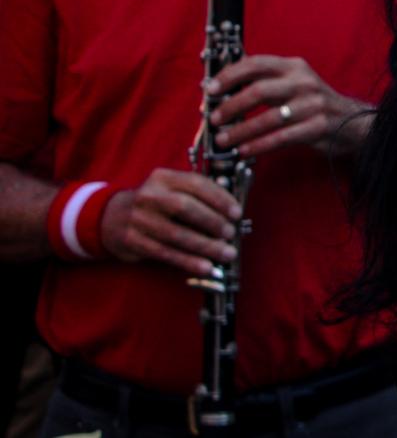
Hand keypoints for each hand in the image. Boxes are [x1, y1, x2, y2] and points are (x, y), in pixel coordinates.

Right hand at [100, 168, 239, 278]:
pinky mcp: (132, 240)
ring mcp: (138, 218)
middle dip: (212, 222)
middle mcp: (149, 195)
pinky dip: (187, 261)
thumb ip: (198, 195)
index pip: (195, 184)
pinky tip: (205, 267)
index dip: (219, 198)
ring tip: (225, 254)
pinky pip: (164, 253)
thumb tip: (233, 210)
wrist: (112, 217)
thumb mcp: (171, 189)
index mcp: (163, 177)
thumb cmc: (156, 203)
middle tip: (231, 233)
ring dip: (204, 246)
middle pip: (184, 208)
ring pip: (175, 234)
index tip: (236, 212)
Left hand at [209, 55, 369, 158]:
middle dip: (231, 106)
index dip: (230, 75)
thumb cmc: (311, 103)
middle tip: (213, 119)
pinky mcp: (318, 127)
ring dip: (241, 131)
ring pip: (268, 118)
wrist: (351, 121)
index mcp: (294, 67)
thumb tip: (221, 86)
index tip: (210, 89)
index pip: (257, 64)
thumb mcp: (292, 83)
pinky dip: (259, 145)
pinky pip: (281, 138)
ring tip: (223, 140)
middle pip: (259, 90)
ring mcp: (313, 105)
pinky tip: (244, 151)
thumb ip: (263, 81)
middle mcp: (304, 82)